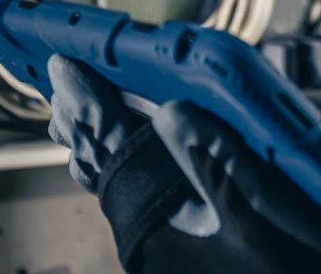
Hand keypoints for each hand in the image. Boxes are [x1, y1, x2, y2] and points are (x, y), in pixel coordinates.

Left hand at [45, 55, 320, 272]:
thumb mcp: (258, 222)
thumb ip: (217, 163)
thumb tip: (173, 113)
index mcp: (160, 231)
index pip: (113, 152)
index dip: (88, 104)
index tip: (64, 66)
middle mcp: (149, 245)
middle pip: (106, 172)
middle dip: (84, 127)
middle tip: (62, 86)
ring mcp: (162, 255)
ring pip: (121, 189)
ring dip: (103, 150)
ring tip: (81, 118)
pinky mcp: (181, 257)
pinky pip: (142, 204)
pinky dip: (131, 172)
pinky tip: (137, 161)